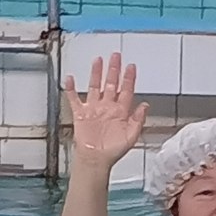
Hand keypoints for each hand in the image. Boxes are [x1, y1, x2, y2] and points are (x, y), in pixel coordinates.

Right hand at [63, 53, 148, 167]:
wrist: (96, 160)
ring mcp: (94, 109)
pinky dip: (71, 89)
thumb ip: (138, 120)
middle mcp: (107, 107)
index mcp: (120, 111)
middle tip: (116, 56)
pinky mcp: (81, 114)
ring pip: (95, 86)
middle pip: (111, 83)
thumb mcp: (131, 136)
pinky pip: (74, 99)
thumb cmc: (113, 151)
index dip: (129, 78)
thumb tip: (145, 105)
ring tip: (98, 60)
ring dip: (96, 74)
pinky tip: (70, 79)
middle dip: (114, 69)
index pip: (126, 90)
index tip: (131, 66)